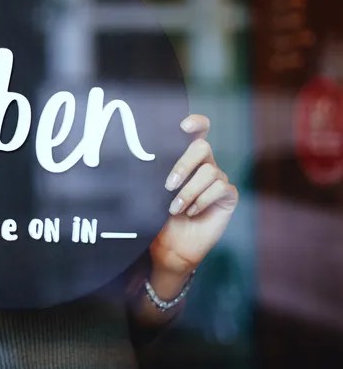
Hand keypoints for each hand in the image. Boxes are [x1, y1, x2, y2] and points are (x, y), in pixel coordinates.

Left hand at [150, 114, 238, 276]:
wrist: (170, 245)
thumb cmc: (158, 216)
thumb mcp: (152, 191)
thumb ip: (156, 173)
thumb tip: (140, 155)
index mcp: (185, 157)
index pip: (197, 131)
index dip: (196, 123)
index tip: (183, 125)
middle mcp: (205, 164)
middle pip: (202, 147)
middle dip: (184, 164)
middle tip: (168, 185)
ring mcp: (218, 179)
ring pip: (210, 172)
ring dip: (189, 192)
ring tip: (174, 209)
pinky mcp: (228, 196)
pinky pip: (220, 188)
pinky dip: (202, 200)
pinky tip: (191, 212)